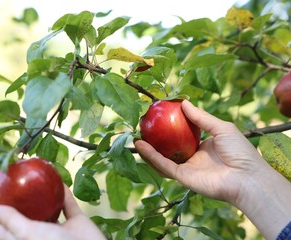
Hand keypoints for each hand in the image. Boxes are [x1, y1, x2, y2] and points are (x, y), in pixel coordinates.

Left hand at [0, 185, 105, 239]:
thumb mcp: (28, 234)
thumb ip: (10, 221)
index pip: (1, 228)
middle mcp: (39, 235)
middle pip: (22, 216)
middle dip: (16, 200)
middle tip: (10, 182)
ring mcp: (58, 230)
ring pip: (47, 209)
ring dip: (42, 195)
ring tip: (33, 178)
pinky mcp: (76, 223)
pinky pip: (69, 205)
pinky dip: (65, 194)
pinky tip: (59, 181)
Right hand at [135, 100, 268, 204]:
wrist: (247, 177)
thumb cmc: (240, 151)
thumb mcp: (221, 128)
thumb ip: (201, 117)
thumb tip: (184, 102)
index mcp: (202, 146)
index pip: (182, 135)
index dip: (170, 126)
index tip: (158, 115)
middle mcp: (192, 157)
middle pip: (168, 147)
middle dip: (155, 138)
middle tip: (143, 126)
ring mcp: (186, 168)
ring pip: (162, 158)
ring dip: (147, 149)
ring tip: (136, 136)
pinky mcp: (182, 177)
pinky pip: (163, 165)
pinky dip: (150, 156)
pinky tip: (140, 145)